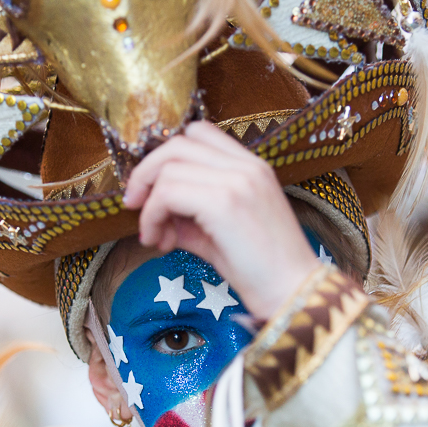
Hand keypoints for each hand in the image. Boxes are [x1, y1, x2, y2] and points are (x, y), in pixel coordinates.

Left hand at [124, 121, 320, 319]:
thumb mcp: (218, 232)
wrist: (293, 293)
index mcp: (251, 166)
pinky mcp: (225, 202)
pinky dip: (152, 217)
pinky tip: (159, 243)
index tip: (152, 189)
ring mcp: (237, 180)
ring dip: (149, 204)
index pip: (198, 132)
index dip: (165, 156)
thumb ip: (187, 214)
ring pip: (168, 168)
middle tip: (134, 205)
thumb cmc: (259, 269)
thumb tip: (152, 212)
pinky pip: (168, 194)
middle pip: (177, 144)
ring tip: (155, 236)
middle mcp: (247, 165)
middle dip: (145, 173)